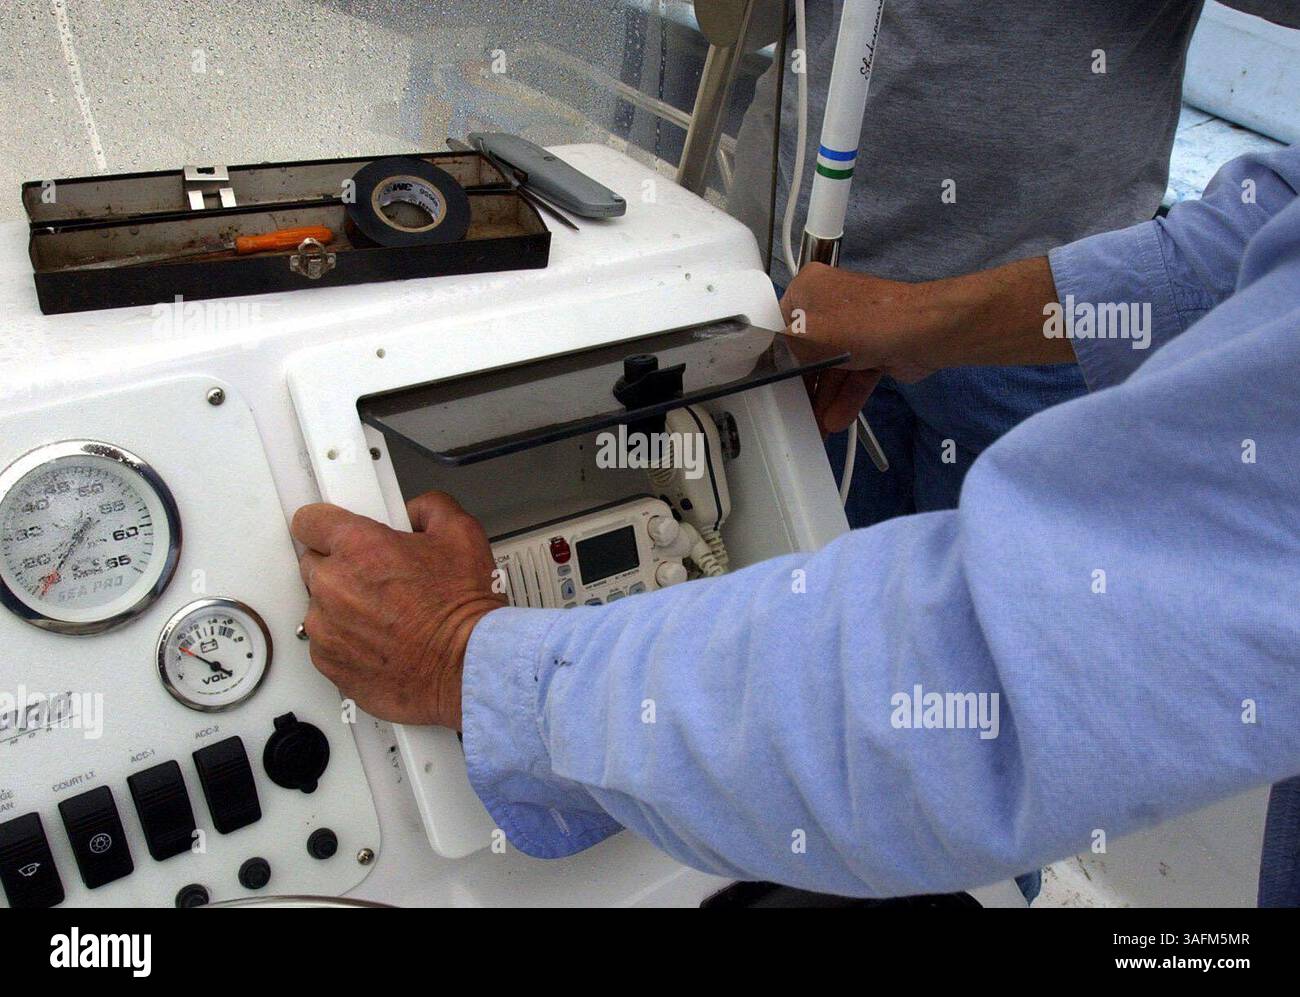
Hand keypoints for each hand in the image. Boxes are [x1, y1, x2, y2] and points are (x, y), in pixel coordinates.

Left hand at [291, 492, 504, 728]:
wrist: (467, 668)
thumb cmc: (463, 613)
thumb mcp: (463, 535)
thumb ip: (431, 508)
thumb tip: (417, 512)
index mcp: (358, 547)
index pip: (309, 521)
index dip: (324, 525)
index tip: (332, 532)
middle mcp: (334, 586)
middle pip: (314, 564)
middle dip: (341, 567)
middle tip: (380, 578)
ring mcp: (327, 628)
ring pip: (320, 607)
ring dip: (344, 607)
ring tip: (387, 615)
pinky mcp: (328, 662)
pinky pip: (325, 643)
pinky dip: (347, 642)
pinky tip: (381, 641)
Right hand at [779, 257, 1067, 434]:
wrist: (927, 332)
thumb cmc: (860, 326)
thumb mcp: (807, 335)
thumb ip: (781, 349)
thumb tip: (767, 364)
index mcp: (810, 287)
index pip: (779, 323)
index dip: (773, 355)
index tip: (765, 383)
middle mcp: (831, 303)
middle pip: (806, 350)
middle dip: (801, 384)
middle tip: (788, 413)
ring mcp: (856, 328)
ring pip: (831, 367)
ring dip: (823, 397)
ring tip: (813, 428)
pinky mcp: (876, 349)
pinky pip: (853, 376)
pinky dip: (845, 397)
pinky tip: (835, 422)